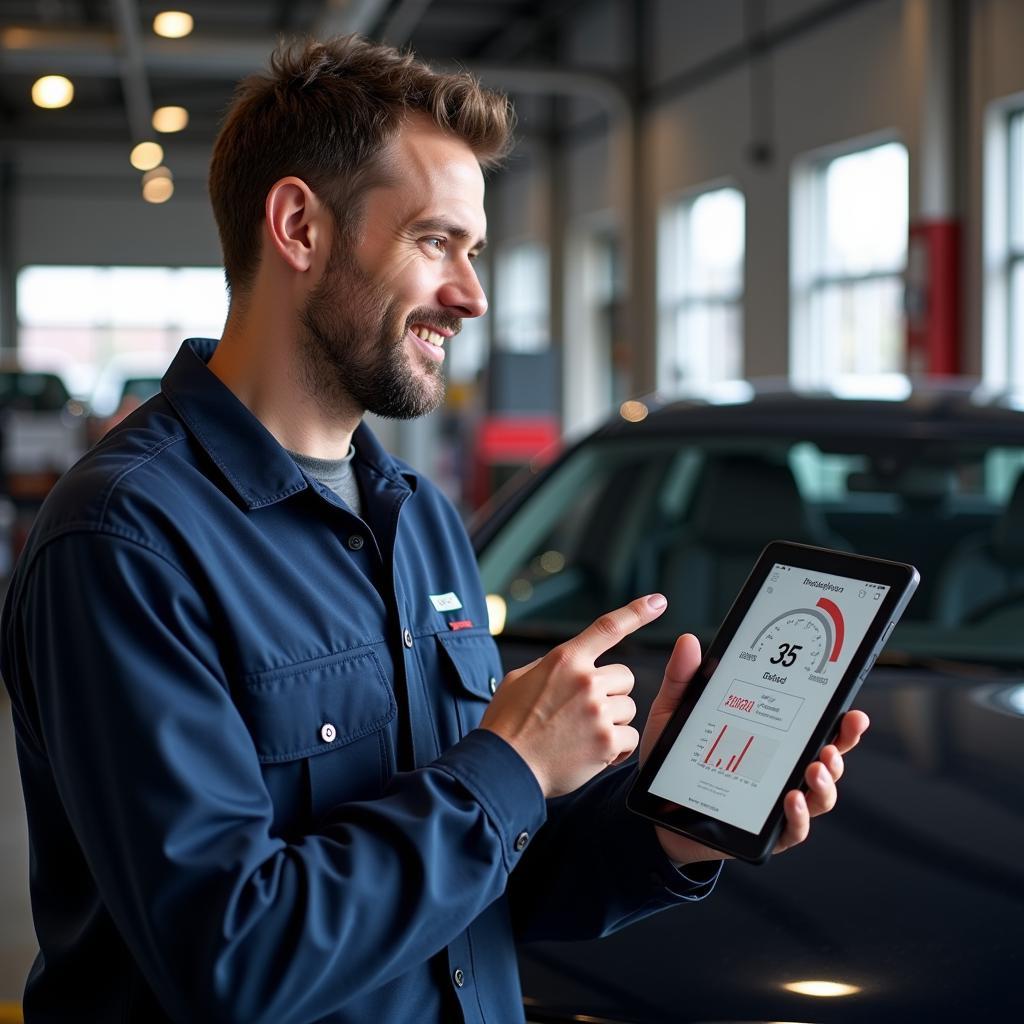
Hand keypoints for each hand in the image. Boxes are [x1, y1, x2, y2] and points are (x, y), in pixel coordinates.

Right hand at [480, 594, 667, 797]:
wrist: (503, 767)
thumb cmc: (507, 724)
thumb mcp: (520, 679)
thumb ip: (551, 667)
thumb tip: (567, 665)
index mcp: (565, 659)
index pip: (607, 628)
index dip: (636, 612)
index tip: (657, 602)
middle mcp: (585, 681)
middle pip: (625, 677)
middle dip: (611, 693)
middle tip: (585, 712)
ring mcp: (597, 710)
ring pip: (628, 708)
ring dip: (612, 721)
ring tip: (583, 735)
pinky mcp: (606, 741)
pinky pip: (629, 737)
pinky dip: (615, 748)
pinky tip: (592, 753)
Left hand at [639, 633, 869, 865]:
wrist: (656, 808)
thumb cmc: (677, 759)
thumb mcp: (677, 714)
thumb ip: (683, 679)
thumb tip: (689, 641)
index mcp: (773, 739)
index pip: (816, 728)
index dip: (840, 723)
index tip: (852, 711)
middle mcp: (784, 771)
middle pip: (828, 760)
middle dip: (841, 748)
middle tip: (834, 741)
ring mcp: (778, 804)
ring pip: (819, 797)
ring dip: (824, 784)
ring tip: (816, 767)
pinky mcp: (765, 833)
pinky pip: (793, 829)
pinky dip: (798, 816)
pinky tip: (792, 800)